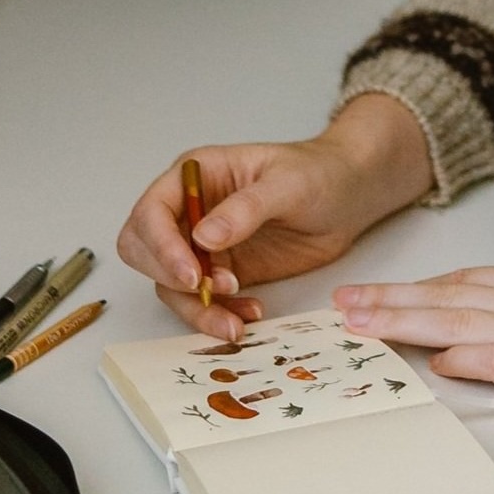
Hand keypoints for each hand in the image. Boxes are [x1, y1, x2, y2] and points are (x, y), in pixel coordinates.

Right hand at [117, 93, 433, 339]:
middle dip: (170, 278)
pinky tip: (250, 316)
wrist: (350, 196)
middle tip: (213, 292)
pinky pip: (203, 302)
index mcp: (195, 176)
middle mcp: (190, 211)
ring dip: (196, 308)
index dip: (160, 247)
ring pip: (170, 285)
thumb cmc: (319, 173)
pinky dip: (219, 316)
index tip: (191, 275)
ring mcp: (204, 245)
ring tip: (237, 320)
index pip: (151, 212)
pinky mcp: (223, 272)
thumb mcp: (287, 183)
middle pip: (144, 252)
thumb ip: (246, 208)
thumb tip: (202, 238)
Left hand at [331, 265, 493, 491]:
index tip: (370, 296)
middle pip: (454, 296)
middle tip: (346, 305)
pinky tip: (436, 363)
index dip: (412, 289)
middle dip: (393, 301)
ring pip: (467, 322)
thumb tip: (459, 350)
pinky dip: (467, 359)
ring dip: (410, 323)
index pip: (465, 281)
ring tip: (367, 329)